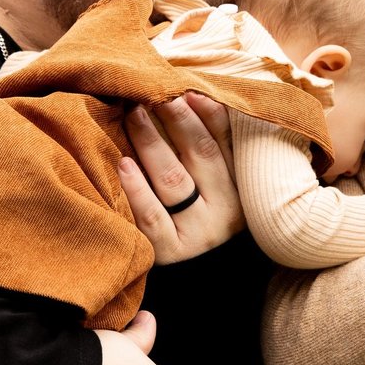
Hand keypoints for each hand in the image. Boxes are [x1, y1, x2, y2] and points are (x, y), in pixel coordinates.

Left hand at [121, 93, 243, 263]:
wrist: (201, 276)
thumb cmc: (203, 211)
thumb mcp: (219, 177)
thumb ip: (214, 138)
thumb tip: (191, 93)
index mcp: (242, 185)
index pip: (225, 140)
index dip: (206, 111)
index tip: (184, 88)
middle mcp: (226, 209)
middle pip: (200, 154)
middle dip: (175, 118)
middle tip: (151, 92)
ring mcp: (198, 233)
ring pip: (173, 180)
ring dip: (151, 143)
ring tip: (133, 115)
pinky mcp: (170, 252)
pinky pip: (152, 218)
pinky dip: (137, 190)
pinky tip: (122, 164)